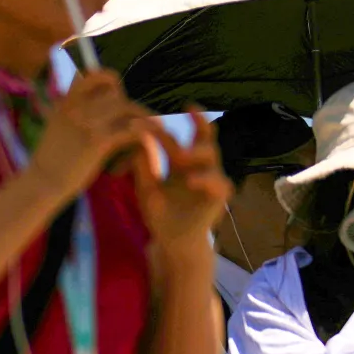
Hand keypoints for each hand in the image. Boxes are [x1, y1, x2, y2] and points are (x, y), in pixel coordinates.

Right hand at [26, 69, 154, 204]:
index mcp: (67, 102)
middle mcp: (77, 108)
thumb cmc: (50, 161)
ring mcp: (88, 123)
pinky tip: (147, 143)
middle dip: (131, 107)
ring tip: (154, 130)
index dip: (112, 82)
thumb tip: (94, 108)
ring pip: (129, 109)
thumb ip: (74, 114)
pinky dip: (143, 135)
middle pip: (118, 95)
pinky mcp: (99, 142)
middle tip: (136, 123)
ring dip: (144, 119)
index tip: (118, 96)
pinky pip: (131, 130)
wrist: (41, 183)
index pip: (96, 76)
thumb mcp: (56, 127)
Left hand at [132, 110, 230, 258]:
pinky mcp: (218, 198)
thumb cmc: (161, 214)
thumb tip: (133, 138)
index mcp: (182, 162)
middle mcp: (200, 166)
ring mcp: (211, 180)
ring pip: (213, 157)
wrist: (172, 242)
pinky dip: (207, 180)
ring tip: (179, 156)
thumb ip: (142, 167)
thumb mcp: (146, 188)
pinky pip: (220, 184)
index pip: (178, 136)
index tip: (150, 118)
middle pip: (206, 138)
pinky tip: (192, 180)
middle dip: (199, 123)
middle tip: (190, 111)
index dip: (165, 127)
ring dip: (197, 153)